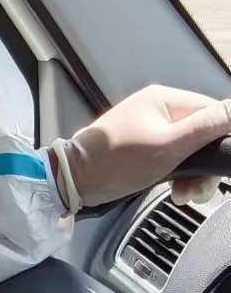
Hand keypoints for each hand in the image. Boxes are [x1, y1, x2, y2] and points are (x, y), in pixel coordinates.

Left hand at [61, 86, 230, 208]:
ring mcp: (149, 128)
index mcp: (165, 99)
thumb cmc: (117, 161)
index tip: (215, 167)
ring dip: (192, 175)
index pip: (212, 111)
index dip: (221, 139)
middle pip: (202, 134)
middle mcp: (158, 108)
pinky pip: (173, 158)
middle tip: (197, 189)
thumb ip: (207, 126)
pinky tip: (173, 190)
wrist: (75, 181)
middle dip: (204, 165)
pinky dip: (177, 175)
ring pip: (189, 150)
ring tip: (182, 194)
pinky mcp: (143, 147)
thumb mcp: (170, 145)